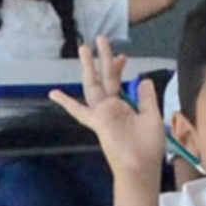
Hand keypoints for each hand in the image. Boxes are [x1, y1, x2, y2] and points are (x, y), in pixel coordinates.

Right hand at [46, 39, 167, 169]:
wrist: (141, 167)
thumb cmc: (148, 147)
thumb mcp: (152, 117)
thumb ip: (147, 98)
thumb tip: (144, 79)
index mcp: (123, 106)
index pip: (118, 81)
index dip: (118, 68)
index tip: (122, 56)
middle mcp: (110, 107)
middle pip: (104, 77)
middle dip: (102, 58)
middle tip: (100, 38)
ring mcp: (102, 113)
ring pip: (93, 85)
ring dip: (88, 67)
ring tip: (84, 48)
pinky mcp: (97, 121)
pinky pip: (79, 110)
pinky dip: (66, 102)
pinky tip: (53, 93)